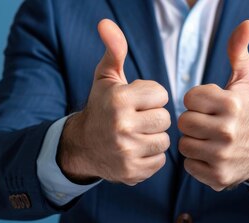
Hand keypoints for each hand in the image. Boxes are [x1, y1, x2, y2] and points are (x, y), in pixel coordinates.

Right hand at [57, 19, 170, 185]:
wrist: (83, 146)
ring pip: (165, 140)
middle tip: (138, 120)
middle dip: (154, 118)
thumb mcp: (106, 78)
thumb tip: (106, 23)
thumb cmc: (101, 107)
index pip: (161, 94)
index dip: (151, 97)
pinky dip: (151, 156)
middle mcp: (122, 126)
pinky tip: (136, 150)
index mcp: (119, 100)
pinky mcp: (132, 172)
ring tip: (137, 135)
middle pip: (165, 119)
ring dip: (154, 137)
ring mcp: (127, 151)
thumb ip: (114, 50)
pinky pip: (160, 160)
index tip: (137, 102)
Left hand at [177, 20, 248, 190]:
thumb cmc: (248, 110)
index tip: (210, 105)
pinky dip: (196, 161)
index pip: (189, 98)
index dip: (197, 100)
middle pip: (184, 122)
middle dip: (193, 121)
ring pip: (184, 144)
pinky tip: (210, 155)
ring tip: (208, 138)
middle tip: (208, 123)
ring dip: (193, 141)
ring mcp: (223, 156)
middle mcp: (228, 131)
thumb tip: (246, 23)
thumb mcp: (246, 80)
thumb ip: (238, 51)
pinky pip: (189, 165)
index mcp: (232, 104)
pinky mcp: (218, 177)